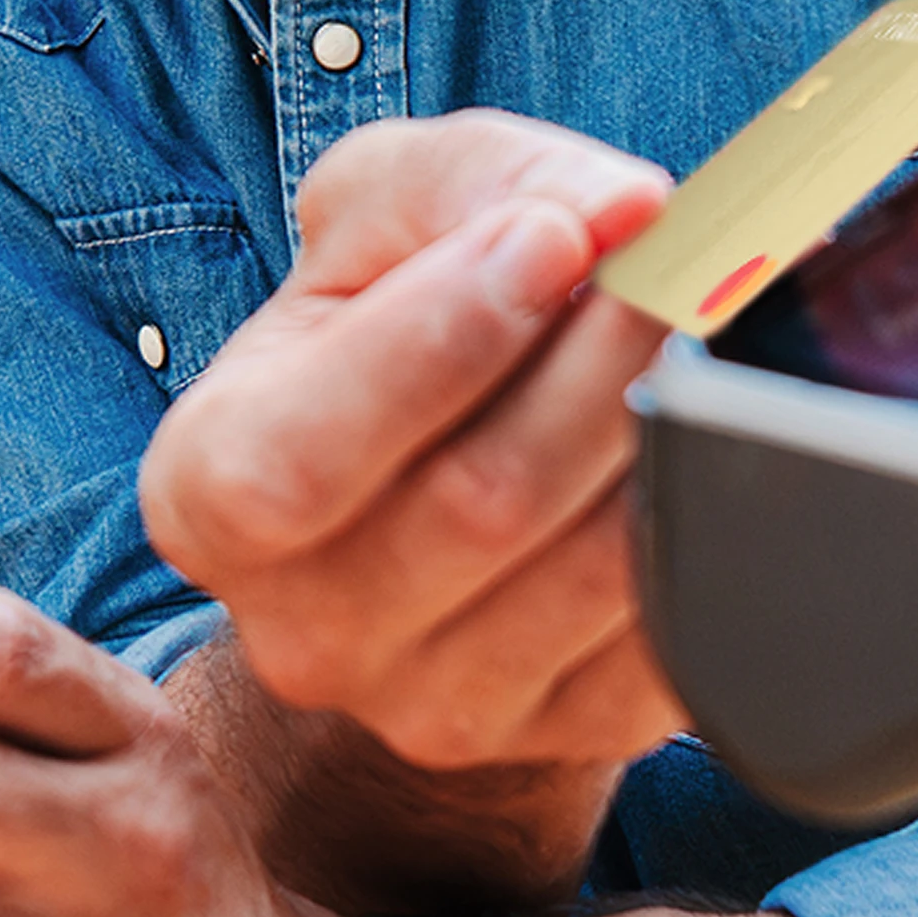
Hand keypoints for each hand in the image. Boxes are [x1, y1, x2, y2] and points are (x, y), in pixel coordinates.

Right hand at [139, 112, 681, 777]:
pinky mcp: (564, 737)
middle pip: (478, 503)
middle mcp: (304, 629)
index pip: (301, 457)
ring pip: (590, 569)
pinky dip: (708, 515)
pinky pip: (668, 631)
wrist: (438, 469)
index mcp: (209, 495)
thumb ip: (473, 180)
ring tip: (701, 326)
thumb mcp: (386, 210)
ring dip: (671, 427)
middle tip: (672, 257)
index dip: (440, 341)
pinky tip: (707, 433)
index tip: (550, 236)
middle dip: (598, 357)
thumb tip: (617, 210)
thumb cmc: (394, 319)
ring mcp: (432, 709)